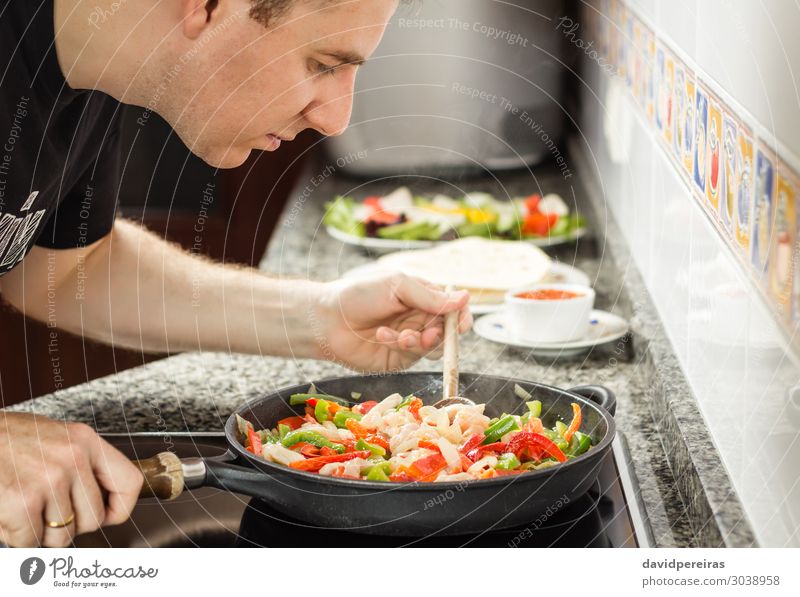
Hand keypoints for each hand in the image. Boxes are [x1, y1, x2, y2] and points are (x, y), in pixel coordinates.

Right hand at [0, 412, 142, 546]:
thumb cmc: (9, 439)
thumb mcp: (57, 438)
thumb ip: (83, 464)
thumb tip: (106, 501)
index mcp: (85, 441)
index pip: (130, 483)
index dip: (120, 508)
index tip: (108, 514)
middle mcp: (72, 459)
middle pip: (94, 519)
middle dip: (71, 524)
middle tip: (49, 510)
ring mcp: (48, 480)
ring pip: (63, 536)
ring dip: (42, 532)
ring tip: (27, 508)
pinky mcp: (22, 502)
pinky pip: (31, 542)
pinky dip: (17, 537)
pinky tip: (10, 513)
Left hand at [315, 272, 472, 371]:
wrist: (327, 319)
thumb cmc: (360, 294)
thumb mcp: (397, 286)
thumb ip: (430, 297)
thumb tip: (465, 298)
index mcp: (422, 296)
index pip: (453, 307)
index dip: (462, 317)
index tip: (462, 325)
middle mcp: (419, 317)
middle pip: (448, 330)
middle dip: (441, 334)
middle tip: (428, 335)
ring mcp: (410, 339)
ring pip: (434, 347)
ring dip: (422, 342)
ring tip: (403, 337)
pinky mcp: (399, 358)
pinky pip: (414, 356)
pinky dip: (402, 346)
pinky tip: (383, 336)